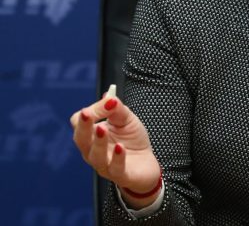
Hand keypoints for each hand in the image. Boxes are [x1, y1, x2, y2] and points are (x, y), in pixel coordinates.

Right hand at [70, 93, 161, 207]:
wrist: (146, 164)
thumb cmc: (132, 140)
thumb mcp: (126, 119)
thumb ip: (116, 108)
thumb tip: (108, 97)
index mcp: (91, 136)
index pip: (78, 123)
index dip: (87, 113)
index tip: (104, 103)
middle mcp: (92, 151)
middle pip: (81, 140)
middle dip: (83, 127)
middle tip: (87, 114)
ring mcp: (105, 165)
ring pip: (95, 156)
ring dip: (98, 142)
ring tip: (103, 129)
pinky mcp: (120, 175)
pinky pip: (115, 169)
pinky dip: (117, 158)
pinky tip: (121, 147)